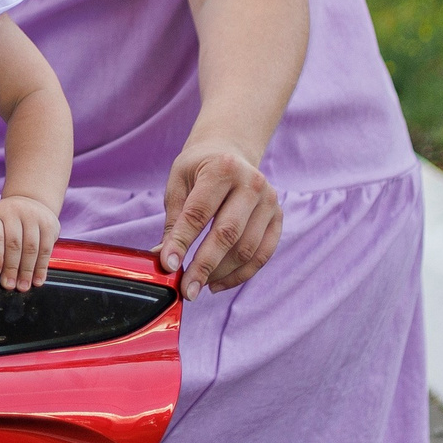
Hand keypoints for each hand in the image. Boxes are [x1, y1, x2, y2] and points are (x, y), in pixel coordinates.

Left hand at [0, 194, 60, 289]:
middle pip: (14, 244)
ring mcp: (34, 216)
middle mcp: (15, 212)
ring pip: (31, 248)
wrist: (31, 201)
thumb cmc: (8, 221)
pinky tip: (38, 280)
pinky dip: (42, 267)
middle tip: (10, 285)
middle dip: (12, 268)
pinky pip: (46, 249)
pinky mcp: (50, 224)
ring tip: (23, 286)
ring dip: (27, 271)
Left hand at [158, 134, 282, 297]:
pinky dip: (240, 274)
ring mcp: (269, 201)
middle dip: (204, 266)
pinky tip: (218, 283)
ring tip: (198, 285)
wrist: (229, 151)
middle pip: (227, 234)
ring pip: (247, 249)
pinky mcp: (278, 217)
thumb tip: (163, 258)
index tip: (168, 266)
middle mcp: (252, 183)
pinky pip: (262, 254)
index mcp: (222, 169)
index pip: (199, 213)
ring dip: (221, 274)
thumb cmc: (198, 169)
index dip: (182, 243)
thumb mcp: (178, 183)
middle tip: (187, 290)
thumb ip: (174, 220)